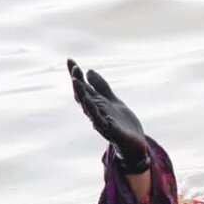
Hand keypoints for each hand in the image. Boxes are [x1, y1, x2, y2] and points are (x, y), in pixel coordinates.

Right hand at [67, 59, 149, 173]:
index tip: (70, 59)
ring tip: (77, 83)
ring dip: (82, 95)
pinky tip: (93, 103)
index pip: (83, 87)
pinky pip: (101, 121)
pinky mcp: (111, 131)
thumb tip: (88, 71)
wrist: (134, 143)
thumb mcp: (112, 100)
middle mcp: (96, 112)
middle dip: (78, 83)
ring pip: (89, 108)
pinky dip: (96, 113)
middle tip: (74, 69)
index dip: (76, 74)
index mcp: (96, 104)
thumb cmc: (122, 123)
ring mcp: (102, 122)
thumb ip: (101, 87)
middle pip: (83, 96)